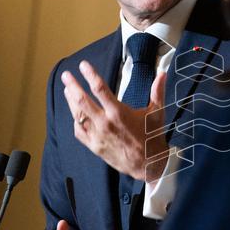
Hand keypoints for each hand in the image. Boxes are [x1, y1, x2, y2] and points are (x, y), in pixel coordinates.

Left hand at [62, 60, 168, 181]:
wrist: (148, 164)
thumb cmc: (152, 137)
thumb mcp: (157, 113)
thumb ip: (158, 91)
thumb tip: (162, 73)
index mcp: (119, 113)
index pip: (100, 89)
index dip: (90, 75)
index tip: (83, 65)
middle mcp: (105, 123)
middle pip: (82, 100)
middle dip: (72, 86)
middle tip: (66, 76)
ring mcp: (97, 135)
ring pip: (78, 115)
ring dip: (71, 101)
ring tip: (67, 90)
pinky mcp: (94, 146)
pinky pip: (79, 131)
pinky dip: (76, 121)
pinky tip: (76, 114)